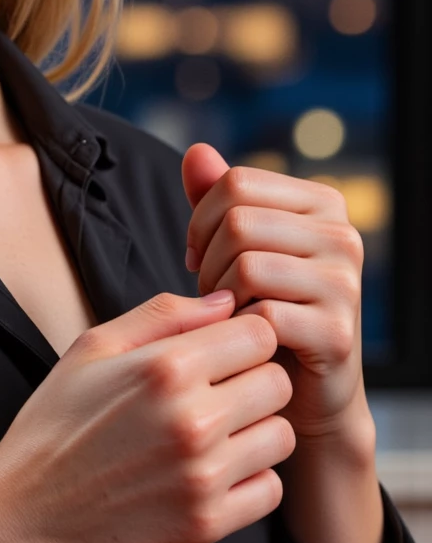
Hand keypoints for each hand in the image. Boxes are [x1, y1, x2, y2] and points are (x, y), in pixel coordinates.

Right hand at [0, 289, 293, 542]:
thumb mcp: (93, 349)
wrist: (26, 516)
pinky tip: (213, 473)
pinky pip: (270, 490)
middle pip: (279, 382)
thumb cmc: (56, 424)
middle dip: (255, 381)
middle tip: (220, 393)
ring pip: (281, 436)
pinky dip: (249, 481)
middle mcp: (192, 420)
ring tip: (217, 434)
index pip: (259, 333)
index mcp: (165, 367)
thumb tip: (226, 302)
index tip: (223, 352)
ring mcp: (203, 476)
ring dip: (256, 431)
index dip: (244, 338)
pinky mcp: (207, 524)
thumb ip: (163, 314)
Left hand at [182, 142, 370, 445]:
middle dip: (208, 261)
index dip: (201, 220)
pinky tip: (244, 339)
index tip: (199, 257)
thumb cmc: (263, 309)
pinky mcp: (337, 332)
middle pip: (238, 220)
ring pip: (246, 264)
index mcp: (323, 203)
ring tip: (228, 315)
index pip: (236, 181)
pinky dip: (238, 329)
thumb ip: (217, 199)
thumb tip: (197, 151)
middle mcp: (343, 235)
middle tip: (212, 295)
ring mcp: (345, 283)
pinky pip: (261, 313)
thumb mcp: (236, 247)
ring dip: (220, 297)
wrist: (299, 391)